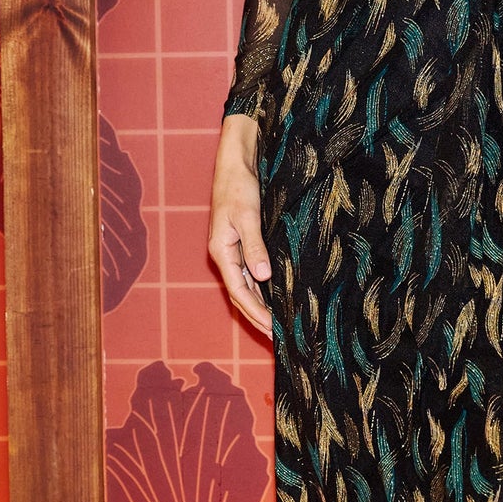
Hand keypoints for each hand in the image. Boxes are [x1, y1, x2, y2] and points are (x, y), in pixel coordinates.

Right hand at [208, 113, 272, 336]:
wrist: (236, 164)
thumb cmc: (239, 187)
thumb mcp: (248, 216)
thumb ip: (255, 247)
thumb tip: (262, 277)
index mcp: (222, 252)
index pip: (239, 292)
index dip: (256, 313)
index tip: (273, 330)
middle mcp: (227, 256)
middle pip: (242, 295)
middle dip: (258, 317)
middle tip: (280, 337)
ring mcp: (235, 251)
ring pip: (248, 287)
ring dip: (262, 305)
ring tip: (280, 325)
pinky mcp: (245, 244)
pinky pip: (253, 274)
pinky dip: (264, 289)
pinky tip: (278, 298)